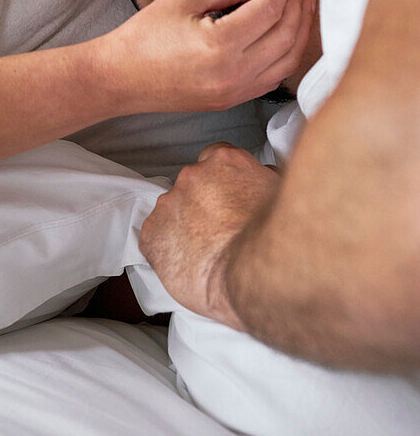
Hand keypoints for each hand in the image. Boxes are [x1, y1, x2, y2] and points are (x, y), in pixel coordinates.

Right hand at [96, 0, 313, 114]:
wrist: (121, 78)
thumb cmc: (146, 35)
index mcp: (221, 45)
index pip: (269, 9)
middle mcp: (235, 73)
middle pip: (286, 34)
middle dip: (297, 3)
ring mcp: (236, 92)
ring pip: (288, 60)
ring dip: (300, 30)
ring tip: (303, 4)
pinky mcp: (233, 101)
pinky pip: (274, 78)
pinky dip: (287, 54)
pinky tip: (287, 35)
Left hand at [139, 143, 279, 326]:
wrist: (255, 278)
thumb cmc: (278, 240)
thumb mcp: (282, 194)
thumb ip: (265, 178)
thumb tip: (263, 175)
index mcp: (225, 161)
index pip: (216, 157)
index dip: (222, 180)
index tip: (228, 199)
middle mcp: (192, 176)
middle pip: (193, 184)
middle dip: (204, 205)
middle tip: (221, 232)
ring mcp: (169, 203)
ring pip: (173, 211)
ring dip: (185, 226)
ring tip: (207, 253)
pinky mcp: (152, 234)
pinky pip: (155, 238)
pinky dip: (168, 249)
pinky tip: (188, 264)